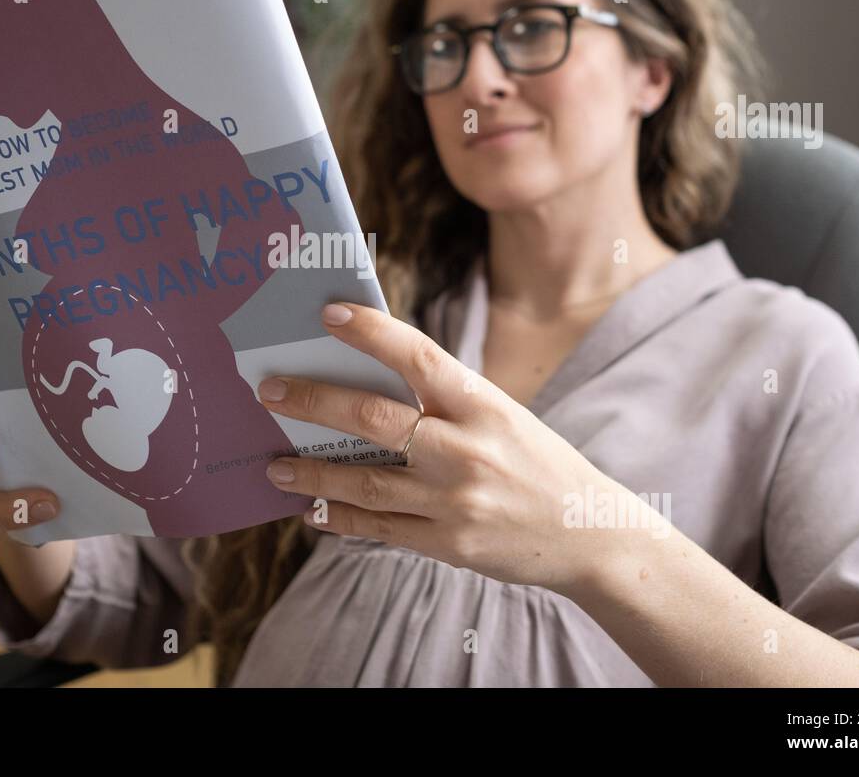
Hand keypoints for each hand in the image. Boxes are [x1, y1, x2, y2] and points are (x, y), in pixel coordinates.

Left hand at [255, 301, 641, 594]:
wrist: (590, 535)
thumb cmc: (537, 463)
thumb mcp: (503, 416)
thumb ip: (444, 401)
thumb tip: (365, 380)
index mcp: (485, 405)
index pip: (419, 356)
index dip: (371, 332)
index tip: (329, 313)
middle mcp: (468, 450)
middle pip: (374, 419)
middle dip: (314, 402)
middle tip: (269, 390)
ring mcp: (455, 501)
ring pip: (365, 482)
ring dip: (312, 471)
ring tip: (274, 464)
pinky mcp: (447, 544)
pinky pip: (378, 529)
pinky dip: (339, 516)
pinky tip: (310, 507)